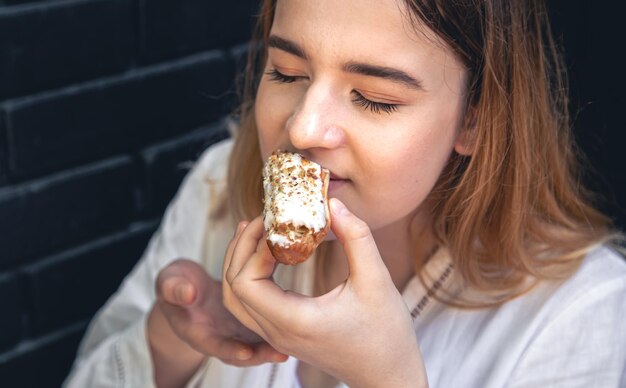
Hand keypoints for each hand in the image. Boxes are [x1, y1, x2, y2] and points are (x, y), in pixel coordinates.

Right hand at [153, 256, 285, 364]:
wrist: (187, 289)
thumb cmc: (177, 284)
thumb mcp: (170, 282)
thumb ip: (174, 288)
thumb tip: (187, 294)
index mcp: (199, 331)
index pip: (215, 345)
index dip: (230, 349)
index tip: (246, 352)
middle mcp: (220, 337)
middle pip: (241, 353)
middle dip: (260, 355)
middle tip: (281, 356)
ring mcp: (236, 332)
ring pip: (257, 343)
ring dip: (274, 345)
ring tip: (294, 346)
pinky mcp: (250, 322)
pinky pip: (265, 327)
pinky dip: (279, 325)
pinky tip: (298, 318)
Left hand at [222, 199, 427, 387]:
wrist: (388, 375)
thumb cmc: (387, 334)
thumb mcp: (377, 281)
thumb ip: (357, 238)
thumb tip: (333, 204)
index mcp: (295, 321)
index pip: (246, 283)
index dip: (253, 246)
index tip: (276, 222)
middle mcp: (278, 333)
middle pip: (232, 287)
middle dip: (242, 247)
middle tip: (263, 217)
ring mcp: (277, 337)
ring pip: (235, 299)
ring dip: (240, 262)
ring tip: (256, 230)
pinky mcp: (283, 334)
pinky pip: (249, 305)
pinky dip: (250, 276)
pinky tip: (270, 253)